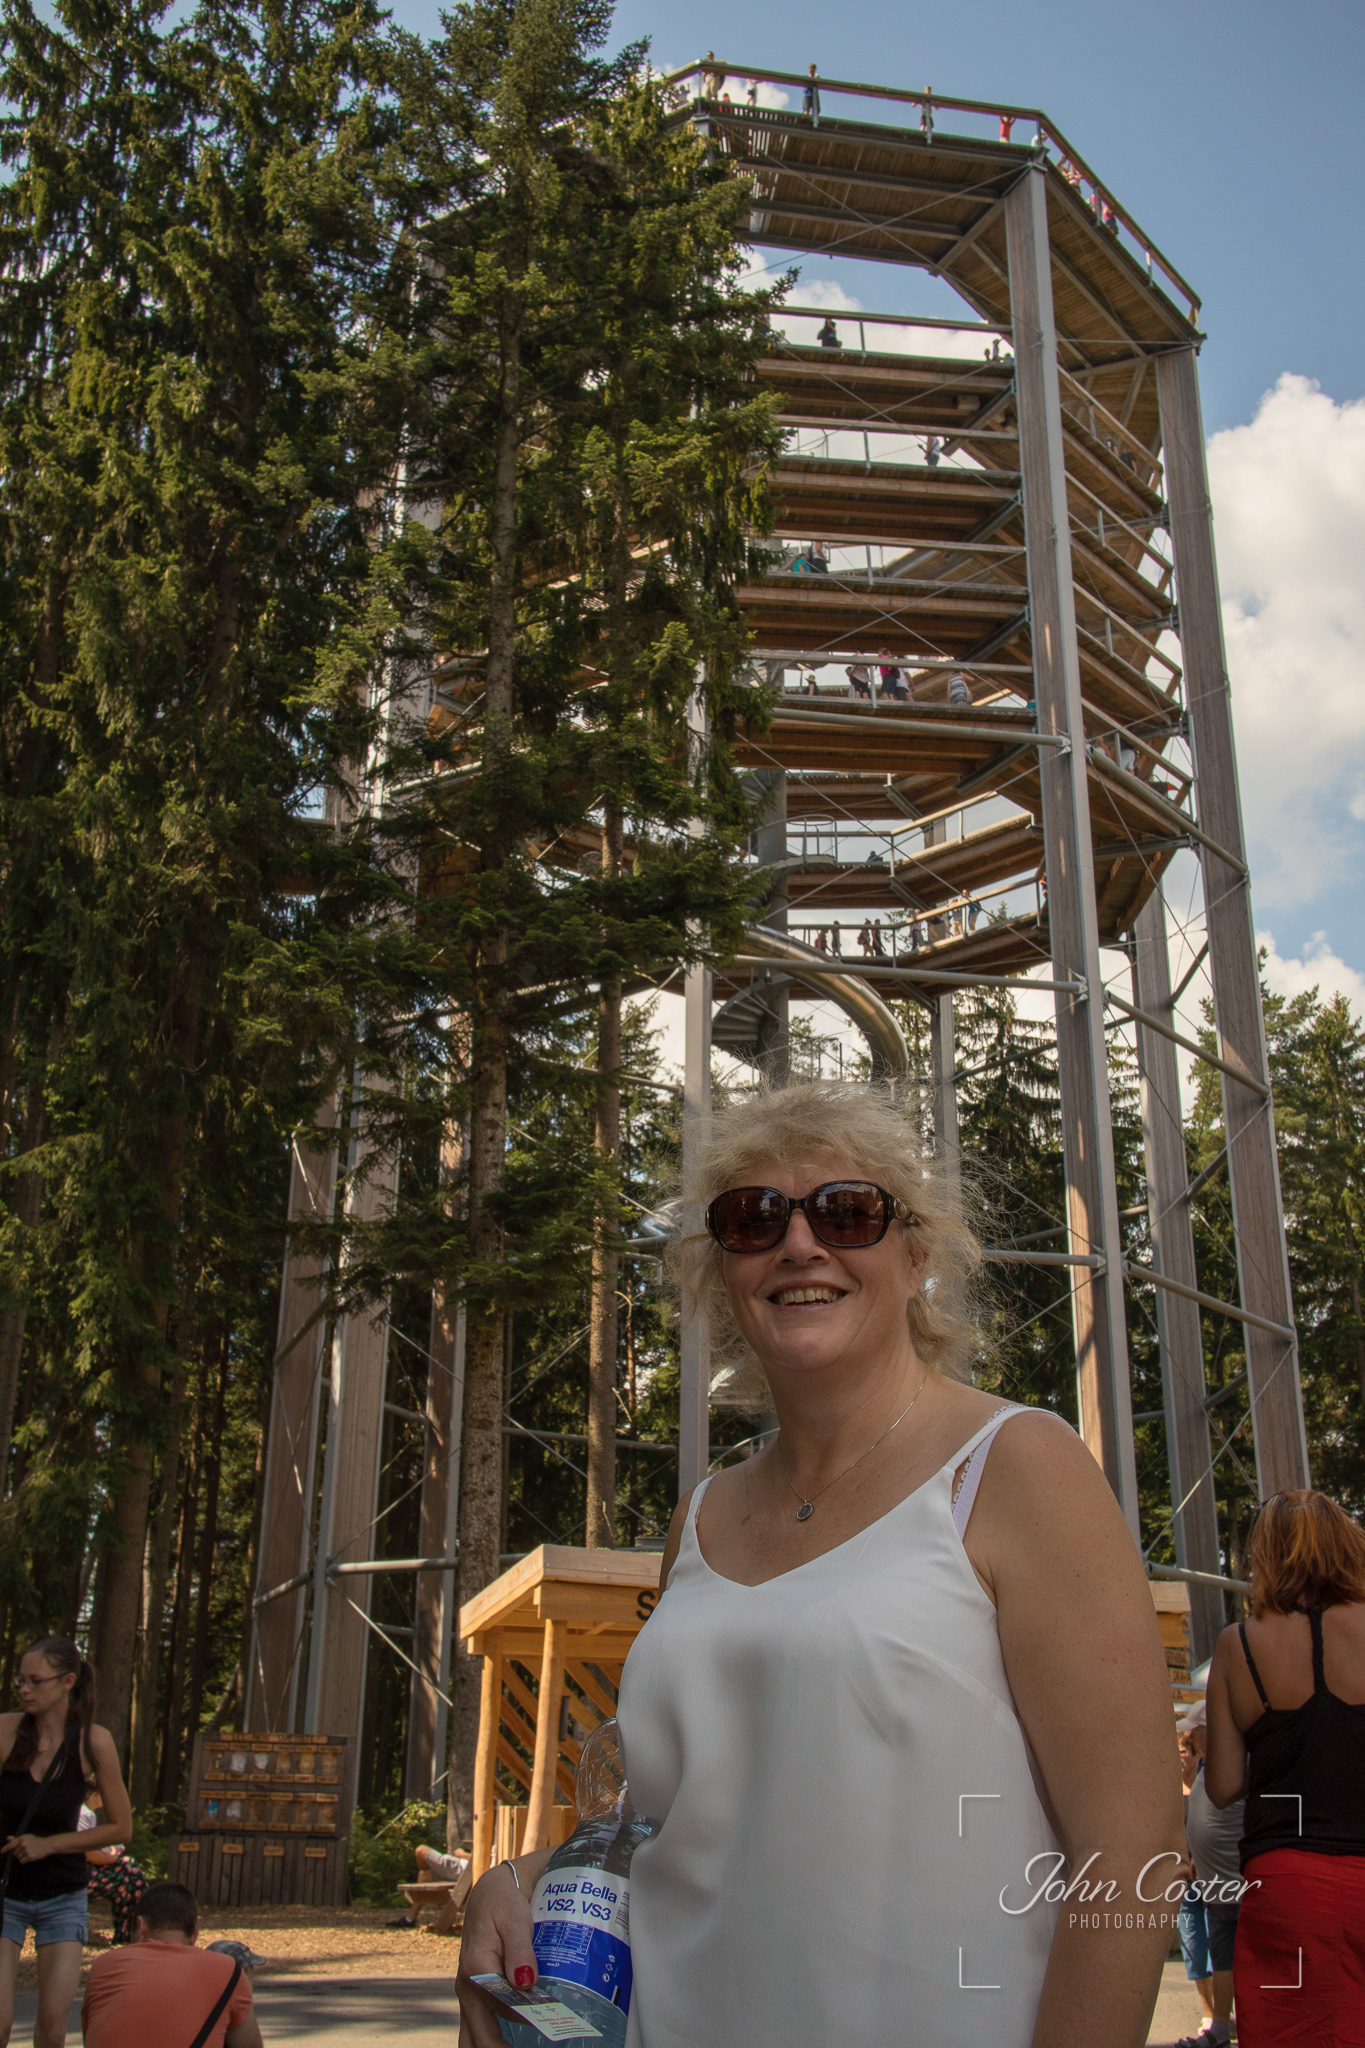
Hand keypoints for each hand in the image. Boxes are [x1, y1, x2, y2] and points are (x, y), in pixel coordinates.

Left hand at [3, 1836, 47, 1863]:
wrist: (47, 1845)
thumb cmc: (36, 1841)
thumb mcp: (27, 1837)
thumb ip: (16, 1838)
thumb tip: (8, 1838)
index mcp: (22, 1838)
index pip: (11, 1845)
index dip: (5, 1849)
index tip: (2, 1851)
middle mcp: (23, 1844)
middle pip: (14, 1853)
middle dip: (18, 1852)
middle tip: (26, 1849)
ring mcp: (26, 1851)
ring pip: (18, 1857)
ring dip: (22, 1856)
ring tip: (29, 1852)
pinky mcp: (29, 1857)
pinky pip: (22, 1861)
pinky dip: (25, 1860)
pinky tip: (30, 1856)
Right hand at [455, 1862, 536, 2047]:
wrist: (489, 1894)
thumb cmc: (504, 1904)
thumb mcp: (515, 1920)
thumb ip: (520, 1951)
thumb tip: (526, 1983)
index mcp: (475, 1971)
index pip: (504, 2010)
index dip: (527, 2021)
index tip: (549, 2026)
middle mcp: (466, 1988)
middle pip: (480, 2037)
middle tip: (537, 2041)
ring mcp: (467, 1995)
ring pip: (471, 2038)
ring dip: (491, 2047)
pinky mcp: (473, 1996)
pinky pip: (475, 2028)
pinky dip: (490, 2040)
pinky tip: (510, 2042)